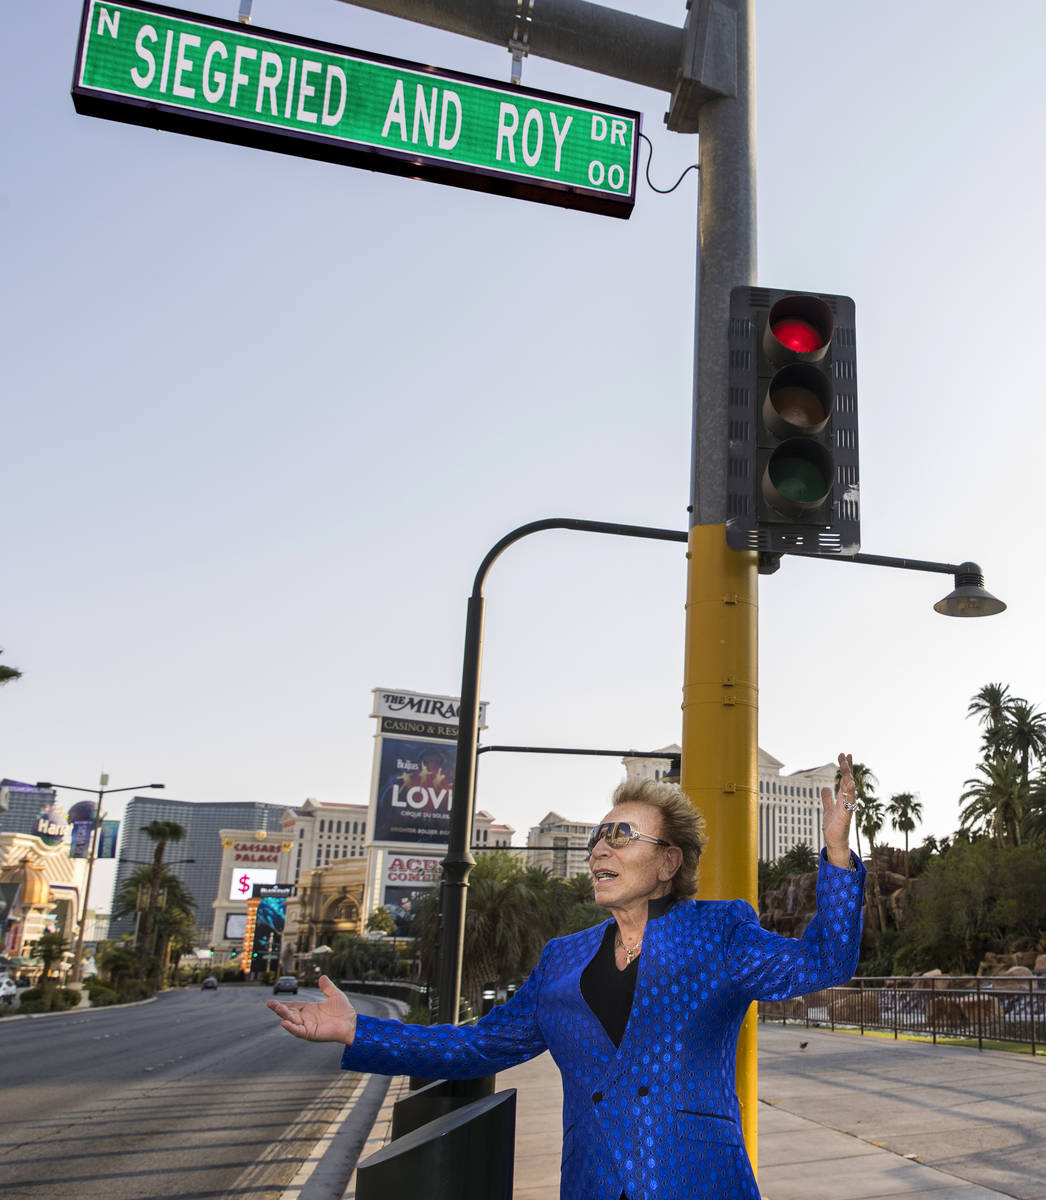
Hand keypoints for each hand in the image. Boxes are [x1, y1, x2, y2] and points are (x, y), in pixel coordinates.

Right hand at [267, 975, 357, 1043]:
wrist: (352, 1022)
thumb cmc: (344, 1011)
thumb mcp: (334, 995)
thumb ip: (327, 987)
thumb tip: (322, 977)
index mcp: (310, 1010)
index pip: (293, 1006)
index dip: (283, 1004)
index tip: (273, 1001)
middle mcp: (306, 1018)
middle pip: (289, 1013)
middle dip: (279, 1009)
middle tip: (270, 1003)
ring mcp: (307, 1026)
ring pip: (292, 1021)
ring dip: (283, 1015)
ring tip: (275, 1008)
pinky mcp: (310, 1033)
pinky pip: (298, 1031)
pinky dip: (290, 1028)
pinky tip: (284, 1022)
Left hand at [821, 752, 855, 868]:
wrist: (835, 842)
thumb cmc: (833, 827)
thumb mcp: (827, 809)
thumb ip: (827, 798)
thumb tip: (825, 788)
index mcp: (842, 798)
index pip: (844, 779)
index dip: (845, 767)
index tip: (845, 754)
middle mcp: (846, 801)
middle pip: (847, 781)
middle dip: (846, 767)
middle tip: (845, 754)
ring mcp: (847, 807)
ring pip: (848, 789)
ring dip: (847, 777)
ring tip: (846, 764)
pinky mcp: (846, 815)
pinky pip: (849, 802)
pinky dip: (849, 793)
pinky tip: (849, 784)